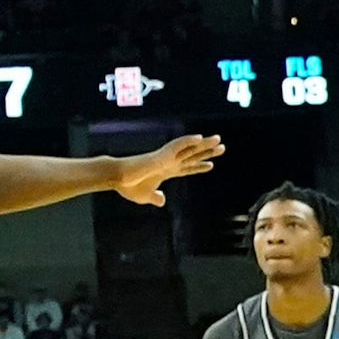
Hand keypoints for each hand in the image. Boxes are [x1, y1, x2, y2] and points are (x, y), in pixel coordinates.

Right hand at [108, 134, 222, 204]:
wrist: (117, 178)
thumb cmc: (128, 186)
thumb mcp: (145, 196)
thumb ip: (155, 197)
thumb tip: (162, 200)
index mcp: (165, 171)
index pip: (187, 167)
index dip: (199, 166)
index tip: (211, 164)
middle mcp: (168, 162)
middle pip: (192, 156)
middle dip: (207, 152)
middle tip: (221, 147)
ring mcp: (165, 157)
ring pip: (188, 149)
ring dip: (203, 144)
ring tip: (218, 140)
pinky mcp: (160, 154)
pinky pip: (176, 145)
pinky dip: (188, 141)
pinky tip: (199, 138)